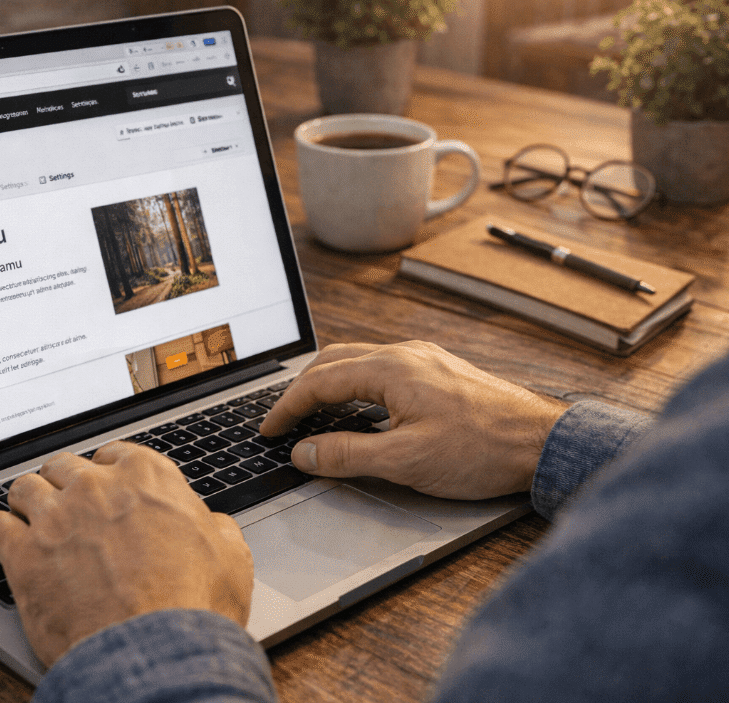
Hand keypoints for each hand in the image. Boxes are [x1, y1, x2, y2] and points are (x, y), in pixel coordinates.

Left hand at [0, 442, 252, 667]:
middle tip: (64, 498)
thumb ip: (217, 531)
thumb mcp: (230, 559)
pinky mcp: (23, 554)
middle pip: (65, 466)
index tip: (104, 479)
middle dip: (63, 481)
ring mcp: (56, 517)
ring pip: (25, 488)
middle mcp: (96, 488)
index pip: (117, 453)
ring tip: (25, 512)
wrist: (153, 651)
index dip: (108, 468)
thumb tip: (213, 527)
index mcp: (147, 479)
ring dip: (26, 500)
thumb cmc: (192, 607)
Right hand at [259, 341, 567, 499]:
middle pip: (335, 361)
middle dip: (302, 389)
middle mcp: (406, 354)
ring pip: (359, 361)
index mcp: (391, 368)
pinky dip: (356, 385)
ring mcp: (425, 360)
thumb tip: (305, 451)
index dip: (287, 407)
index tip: (269, 430)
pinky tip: (359, 409)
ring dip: (328, 384)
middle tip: (283, 420)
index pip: (320, 381)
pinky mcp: (439, 372)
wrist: (544, 442)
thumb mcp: (406, 460)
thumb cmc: (483, 448)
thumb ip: (348, 454)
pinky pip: (382, 369)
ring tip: (311, 413)